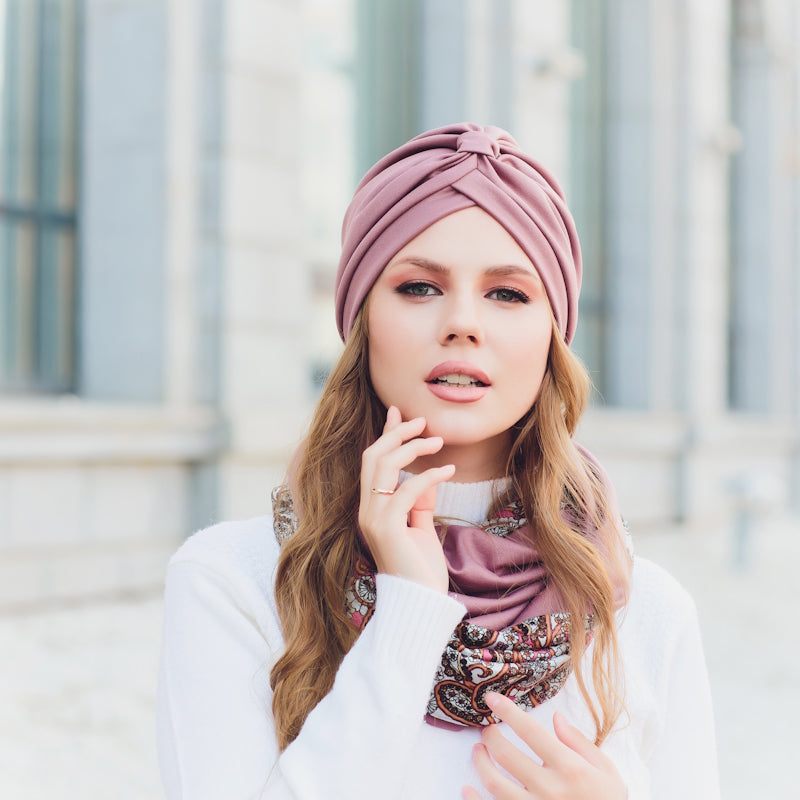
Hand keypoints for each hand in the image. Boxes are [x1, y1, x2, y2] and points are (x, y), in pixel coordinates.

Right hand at [359, 406, 454, 592]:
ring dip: (412, 449)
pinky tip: (448, 469)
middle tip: (421, 422)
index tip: (398, 413)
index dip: (385, 436)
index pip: (372, 463)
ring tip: (437, 441)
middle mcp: (366, 511)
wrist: (420, 604)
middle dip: (396, 434)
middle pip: (372, 457)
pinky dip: (428, 476)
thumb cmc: (421, 570)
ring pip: (383, 467)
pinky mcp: (387, 529)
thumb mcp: (420, 528)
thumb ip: (419, 504)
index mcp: (371, 509)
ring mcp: (373, 519)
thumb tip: (427, 479)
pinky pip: (406, 490)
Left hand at [462, 693, 625, 799]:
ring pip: (495, 783)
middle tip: (487, 729)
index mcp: (570, 769)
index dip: (508, 711)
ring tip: (479, 752)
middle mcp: (550, 789)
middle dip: (490, 736)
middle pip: (506, 755)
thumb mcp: (607, 772)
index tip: (492, 698)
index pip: (530, 731)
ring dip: (480, 763)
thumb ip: (580, 743)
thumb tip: (556, 717)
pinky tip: (467, 789)